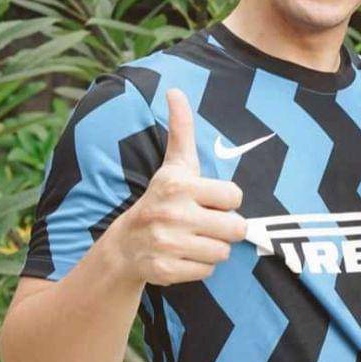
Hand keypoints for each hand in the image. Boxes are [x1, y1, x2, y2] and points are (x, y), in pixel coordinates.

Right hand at [112, 88, 245, 286]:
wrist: (124, 246)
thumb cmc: (161, 200)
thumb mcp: (173, 166)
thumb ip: (181, 130)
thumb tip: (176, 91)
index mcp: (179, 185)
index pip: (235, 196)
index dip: (226, 201)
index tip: (208, 201)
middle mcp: (172, 214)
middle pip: (236, 227)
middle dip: (225, 228)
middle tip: (203, 224)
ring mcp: (167, 244)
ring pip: (224, 252)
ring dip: (213, 248)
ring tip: (191, 240)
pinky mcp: (166, 271)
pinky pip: (207, 271)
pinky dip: (199, 267)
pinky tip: (182, 256)